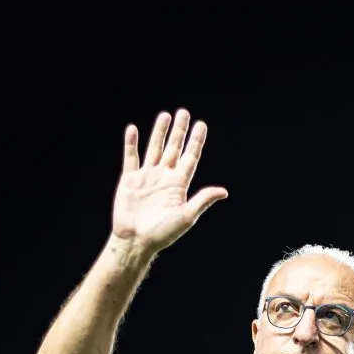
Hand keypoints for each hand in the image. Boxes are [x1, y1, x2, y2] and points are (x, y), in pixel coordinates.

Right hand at [112, 109, 227, 253]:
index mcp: (179, 185)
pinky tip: (133, 129)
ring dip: (159, 132)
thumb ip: (202, 201)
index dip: (196, 141)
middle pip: (173, 148)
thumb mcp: (186, 217)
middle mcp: (164, 177)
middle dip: (179, 131)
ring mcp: (147, 177)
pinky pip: (131, 157)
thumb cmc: (162, 233)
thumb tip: (224, 191)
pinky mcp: (130, 180)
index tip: (202, 124)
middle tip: (184, 112)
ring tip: (165, 115)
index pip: (190, 157)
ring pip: (154, 148)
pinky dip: (130, 144)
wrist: (136, 241)